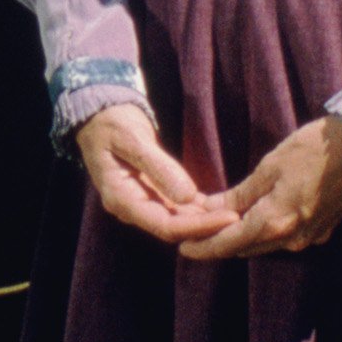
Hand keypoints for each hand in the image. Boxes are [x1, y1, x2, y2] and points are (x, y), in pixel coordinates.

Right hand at [72, 103, 231, 245]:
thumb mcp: (133, 138)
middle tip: (242, 220)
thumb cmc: (111, 122)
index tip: (229, 219)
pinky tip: (224, 207)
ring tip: (238, 216)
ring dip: (206, 221)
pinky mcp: (153, 194)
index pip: (165, 225)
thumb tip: (188, 197)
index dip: (199, 227)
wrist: (98, 113)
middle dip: (208, 227)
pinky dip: (200, 209)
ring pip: (179, 221)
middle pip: (174, 228)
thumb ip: (159, 167)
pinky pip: (179, 208)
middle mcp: (132, 208)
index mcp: (121, 199)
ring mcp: (142, 202)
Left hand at [178, 115, 341, 259]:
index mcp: (275, 222)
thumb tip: (210, 208)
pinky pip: (284, 238)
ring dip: (240, 237)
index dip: (203, 248)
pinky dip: (263, 231)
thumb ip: (240, 194)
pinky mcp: (322, 231)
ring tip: (216, 221)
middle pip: (245, 248)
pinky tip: (252, 215)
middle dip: (218, 241)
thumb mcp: (270, 166)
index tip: (181, 248)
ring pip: (264, 244)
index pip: (229, 244)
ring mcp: (309, 237)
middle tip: (193, 227)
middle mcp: (292, 238)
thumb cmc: (312, 149)